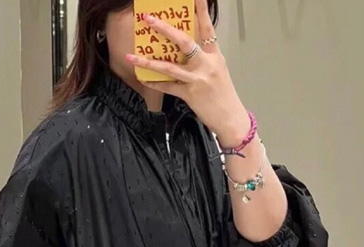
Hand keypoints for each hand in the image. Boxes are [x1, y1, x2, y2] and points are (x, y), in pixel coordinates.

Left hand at [126, 0, 249, 144]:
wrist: (230, 118)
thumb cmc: (224, 96)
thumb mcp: (218, 72)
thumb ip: (204, 60)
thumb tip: (185, 52)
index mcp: (215, 56)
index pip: (208, 28)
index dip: (201, 10)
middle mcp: (207, 64)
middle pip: (184, 41)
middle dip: (165, 29)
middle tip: (149, 19)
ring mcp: (197, 79)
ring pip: (170, 66)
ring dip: (148, 61)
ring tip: (132, 56)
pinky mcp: (190, 94)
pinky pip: (168, 87)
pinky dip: (154, 83)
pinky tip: (143, 79)